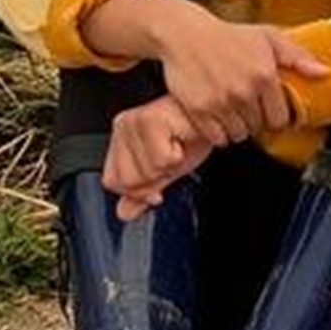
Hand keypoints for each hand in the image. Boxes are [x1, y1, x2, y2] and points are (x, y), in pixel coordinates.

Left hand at [103, 95, 215, 220]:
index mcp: (121, 135)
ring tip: (179, 145)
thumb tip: (124, 213)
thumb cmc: (195, 134)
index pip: (112, 181)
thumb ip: (145, 190)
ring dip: (171, 165)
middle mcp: (123, 125)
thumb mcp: (167, 169)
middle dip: (158, 178)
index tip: (158, 184)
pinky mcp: (150, 120)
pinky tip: (183, 139)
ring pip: (146, 172)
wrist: (218, 116)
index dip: (138, 191)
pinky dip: (179, 156)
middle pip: (128, 181)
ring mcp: (134, 122)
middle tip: (173, 155)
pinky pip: (161, 160)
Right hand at [157, 8, 328, 142]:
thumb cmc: (228, 36)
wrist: (186, 34)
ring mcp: (221, 102)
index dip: (276, 116)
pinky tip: (219, 117)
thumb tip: (325, 73)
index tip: (269, 110)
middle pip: (260, 128)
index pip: (281, 118)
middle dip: (257, 120)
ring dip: (238, 128)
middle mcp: (244, 91)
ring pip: (239, 135)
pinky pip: (217, 138)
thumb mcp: (268, 38)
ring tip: (234, 111)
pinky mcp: (199, 109)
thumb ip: (298, 57)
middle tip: (249, 107)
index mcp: (264, 75)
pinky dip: (219, 133)